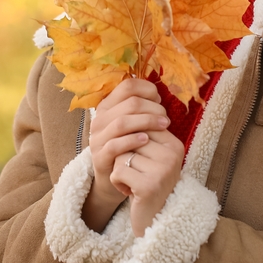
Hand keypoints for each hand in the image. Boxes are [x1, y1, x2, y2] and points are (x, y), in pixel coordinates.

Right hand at [81, 79, 168, 231]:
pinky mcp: (99, 157)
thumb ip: (143, 107)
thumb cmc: (130, 146)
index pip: (127, 85)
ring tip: (163, 126)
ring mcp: (98, 138)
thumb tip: (164, 91)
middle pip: (129, 103)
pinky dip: (133, 140)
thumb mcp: (135, 123)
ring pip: (122, 122)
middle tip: (165, 119)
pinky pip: (115, 145)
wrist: (115, 177)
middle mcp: (100, 119)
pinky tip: (147, 140)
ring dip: (147, 122)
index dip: (147, 89)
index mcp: (107, 105)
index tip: (159, 101)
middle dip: (153, 108)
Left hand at [109, 127, 184, 236]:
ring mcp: (163, 170)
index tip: (140, 161)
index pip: (141, 126)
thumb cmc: (148, 183)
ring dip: (120, 170)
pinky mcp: (149, 185)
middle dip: (125, 156)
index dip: (131, 143)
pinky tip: (130, 191)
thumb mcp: (151, 156)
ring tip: (134, 182)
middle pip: (130, 138)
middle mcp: (173, 155)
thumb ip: (143, 134)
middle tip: (136, 173)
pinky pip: (118, 171)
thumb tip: (127, 108)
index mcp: (175, 144)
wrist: (154, 219)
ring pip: (122, 154)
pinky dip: (117, 182)